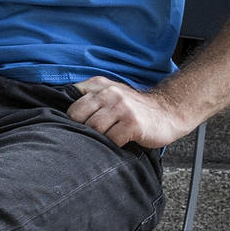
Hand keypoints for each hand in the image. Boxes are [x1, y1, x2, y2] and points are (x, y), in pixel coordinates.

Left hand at [67, 77, 196, 149]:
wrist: (168, 112)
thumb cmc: (135, 108)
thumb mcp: (110, 94)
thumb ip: (89, 97)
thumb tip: (61, 114)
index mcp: (100, 85)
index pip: (71, 102)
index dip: (72, 119)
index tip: (78, 127)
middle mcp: (109, 93)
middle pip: (77, 116)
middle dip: (82, 130)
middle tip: (92, 137)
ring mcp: (121, 107)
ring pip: (93, 128)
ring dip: (97, 138)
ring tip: (106, 140)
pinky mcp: (132, 123)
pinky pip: (111, 139)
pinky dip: (112, 145)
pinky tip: (119, 143)